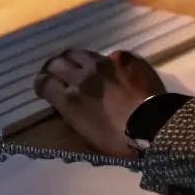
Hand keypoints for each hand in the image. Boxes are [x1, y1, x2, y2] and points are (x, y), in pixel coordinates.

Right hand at [33, 49, 164, 157]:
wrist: (154, 125)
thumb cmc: (119, 141)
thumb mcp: (88, 138)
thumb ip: (74, 118)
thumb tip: (67, 112)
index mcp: (70, 100)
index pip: (44, 83)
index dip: (40, 84)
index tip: (43, 87)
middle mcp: (82, 77)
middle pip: (56, 63)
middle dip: (52, 68)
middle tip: (55, 73)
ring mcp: (103, 63)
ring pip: (78, 52)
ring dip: (73, 59)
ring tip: (77, 64)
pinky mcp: (122, 57)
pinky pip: (107, 55)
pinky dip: (104, 62)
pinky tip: (111, 70)